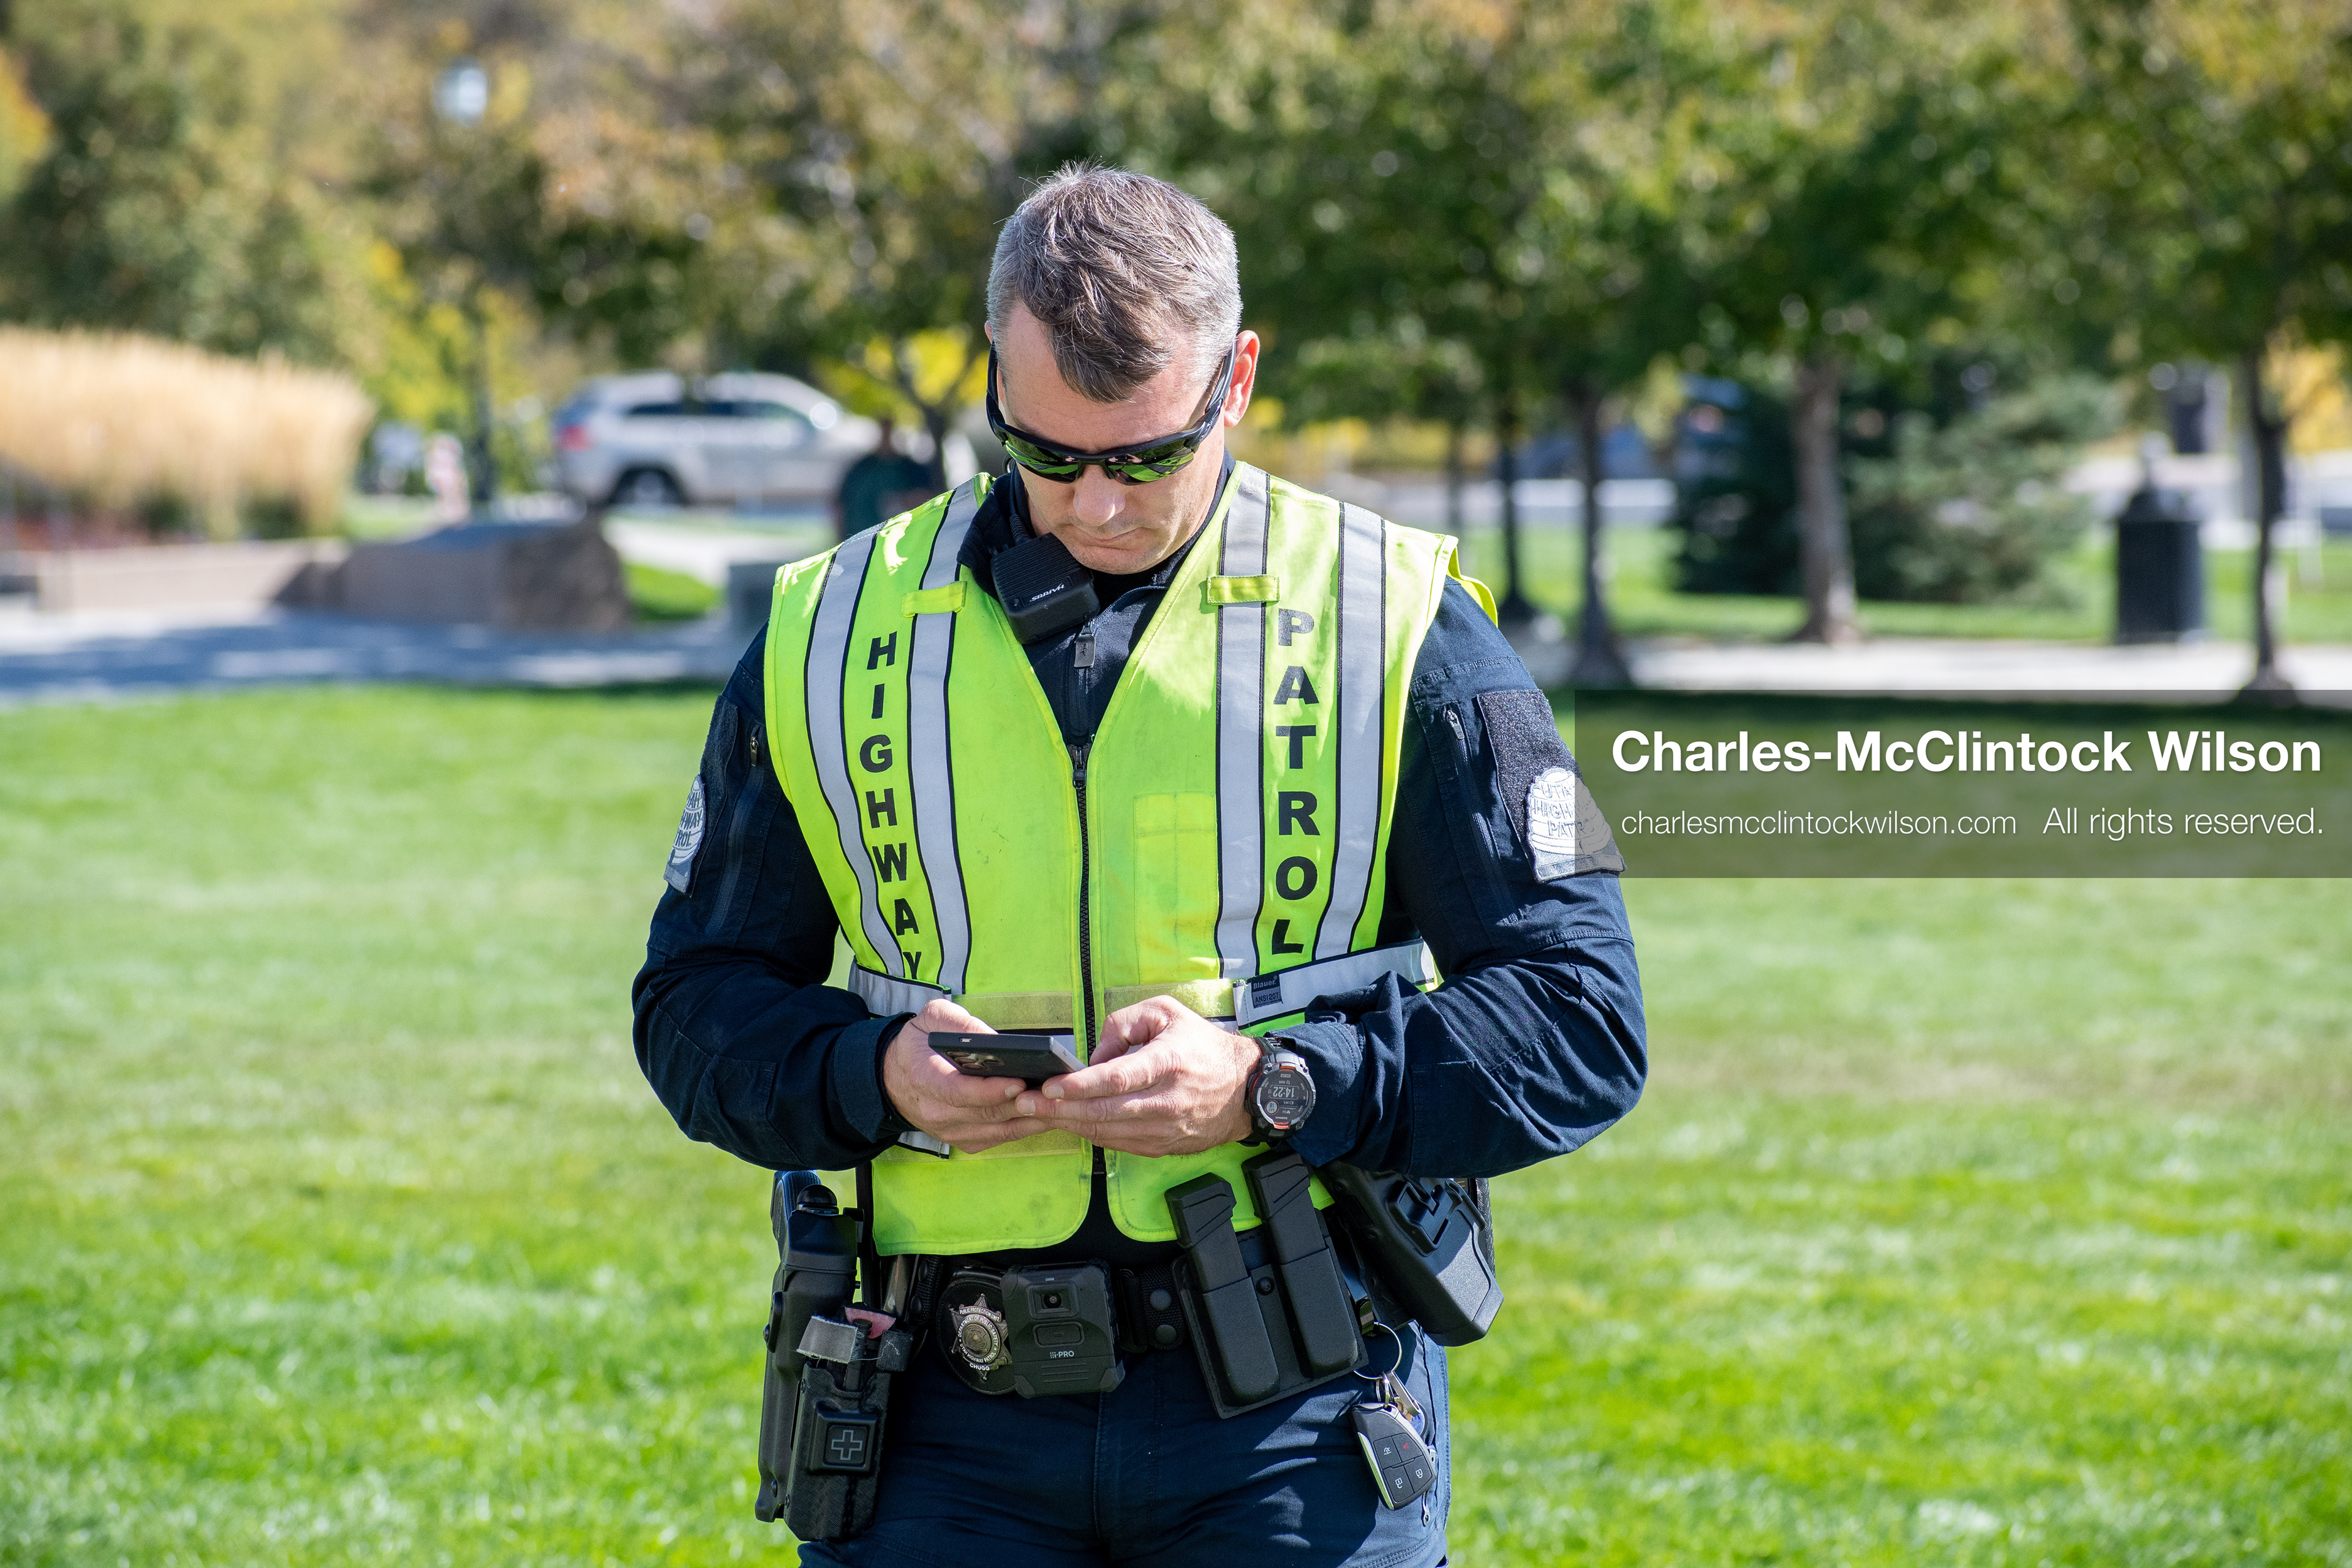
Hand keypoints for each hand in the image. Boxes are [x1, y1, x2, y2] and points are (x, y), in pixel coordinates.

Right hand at [881, 1000, 1056, 1152]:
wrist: (893, 1079)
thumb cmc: (919, 1043)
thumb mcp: (932, 1018)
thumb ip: (960, 1024)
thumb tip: (995, 1040)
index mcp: (924, 1078)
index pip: (959, 1092)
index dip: (990, 1091)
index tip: (1019, 1081)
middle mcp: (935, 1112)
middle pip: (986, 1114)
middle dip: (1024, 1104)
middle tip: (1056, 1092)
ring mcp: (950, 1131)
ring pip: (998, 1129)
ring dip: (1032, 1118)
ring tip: (1062, 1102)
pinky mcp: (964, 1140)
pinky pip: (1000, 1138)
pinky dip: (1026, 1127)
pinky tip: (1049, 1113)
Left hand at [1019, 996, 1256, 1156]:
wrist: (1244, 1089)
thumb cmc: (1201, 1046)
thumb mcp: (1166, 1013)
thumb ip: (1124, 1024)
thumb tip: (1094, 1057)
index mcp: (1168, 1063)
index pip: (1118, 1079)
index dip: (1081, 1085)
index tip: (1049, 1086)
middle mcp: (1166, 1101)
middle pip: (1105, 1111)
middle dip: (1059, 1109)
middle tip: (1024, 1103)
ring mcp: (1165, 1129)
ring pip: (1107, 1132)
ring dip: (1068, 1124)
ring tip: (1035, 1114)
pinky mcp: (1162, 1147)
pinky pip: (1118, 1144)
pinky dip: (1090, 1134)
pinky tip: (1068, 1123)